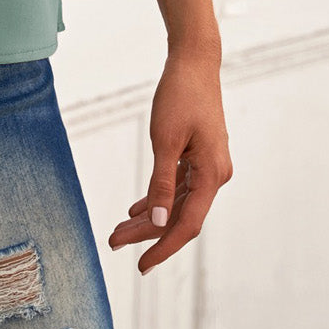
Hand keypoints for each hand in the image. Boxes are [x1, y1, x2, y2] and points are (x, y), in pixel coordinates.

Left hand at [108, 46, 232, 273]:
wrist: (194, 62)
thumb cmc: (180, 96)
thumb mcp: (165, 140)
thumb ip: (162, 182)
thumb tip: (157, 220)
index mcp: (212, 175)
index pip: (187, 224)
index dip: (163, 247)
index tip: (141, 265)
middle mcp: (215, 176)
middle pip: (179, 215)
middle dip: (147, 232)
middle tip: (113, 243)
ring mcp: (208, 166)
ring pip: (176, 201)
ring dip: (149, 216)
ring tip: (119, 230)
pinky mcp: (200, 156)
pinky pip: (178, 186)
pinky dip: (157, 197)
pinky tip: (136, 208)